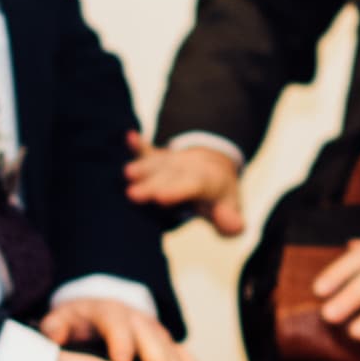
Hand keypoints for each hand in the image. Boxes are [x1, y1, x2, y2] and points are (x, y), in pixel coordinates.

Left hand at [41, 292, 204, 360]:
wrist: (93, 312)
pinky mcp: (165, 342)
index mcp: (107, 312)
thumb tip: (54, 337)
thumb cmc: (76, 325)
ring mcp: (153, 330)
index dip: (121, 343)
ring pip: (169, 347)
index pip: (116, 324)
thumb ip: (55, 328)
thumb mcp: (60, 321)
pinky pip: (182, 353)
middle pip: (150, 337)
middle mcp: (135, 318)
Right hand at [122, 131, 245, 234]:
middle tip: (132, 195)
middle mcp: (188, 167)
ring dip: (141, 167)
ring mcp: (172, 161)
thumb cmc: (218, 196)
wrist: (213, 166)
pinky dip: (137, 145)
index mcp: (207, 181)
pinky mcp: (158, 158)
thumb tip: (232, 224)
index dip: (176, 191)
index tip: (160, 198)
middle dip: (150, 184)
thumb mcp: (230, 209)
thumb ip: (232, 223)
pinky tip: (129, 137)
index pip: (191, 185)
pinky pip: (147, 150)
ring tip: (127, 173)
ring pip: (155, 164)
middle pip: (168, 176)